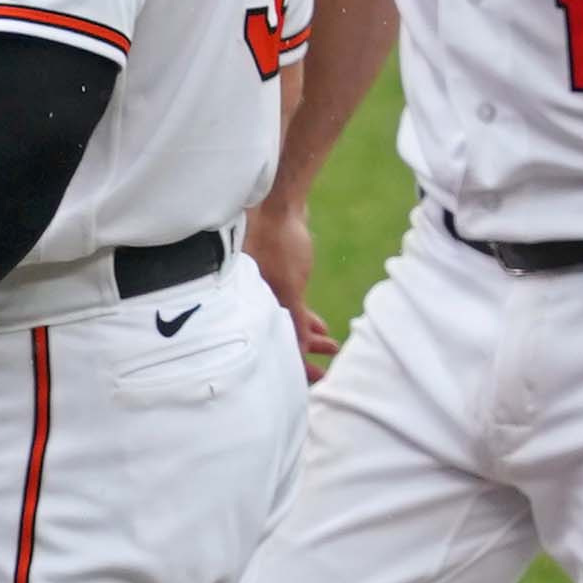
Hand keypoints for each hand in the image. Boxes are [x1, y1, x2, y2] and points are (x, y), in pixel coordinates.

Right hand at [245, 198, 334, 373]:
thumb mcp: (290, 288)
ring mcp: (265, 288)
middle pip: (279, 336)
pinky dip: (306, 319)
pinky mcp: (277, 275)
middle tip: (326, 373)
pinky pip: (292, 307)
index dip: (295, 366)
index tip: (318, 380)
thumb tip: (300, 353)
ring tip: (332, 348)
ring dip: (309, 337)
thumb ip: (295, 322)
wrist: (277, 202)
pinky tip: (322, 328)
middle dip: (305, 355)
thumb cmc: (277, 242)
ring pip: (287, 322)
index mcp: (251, 303)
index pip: (271, 346)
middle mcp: (254, 299)